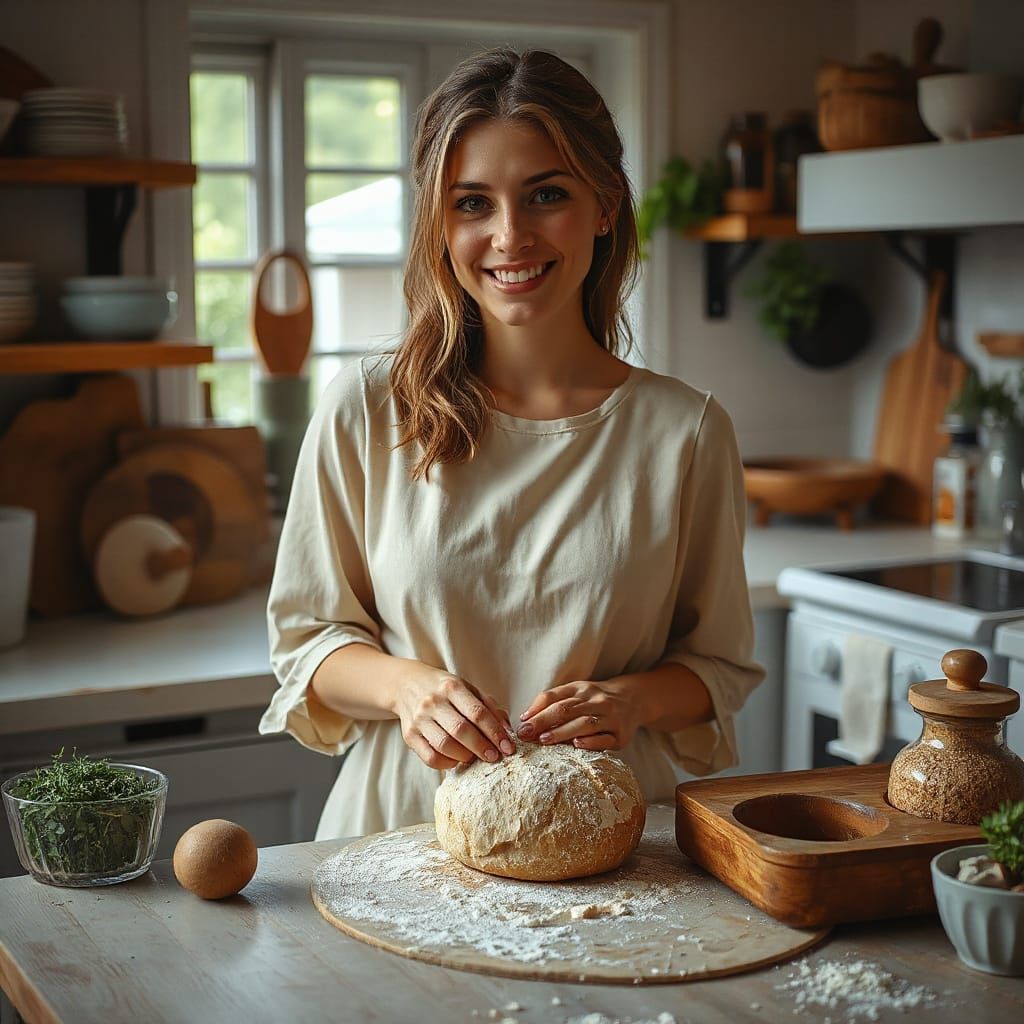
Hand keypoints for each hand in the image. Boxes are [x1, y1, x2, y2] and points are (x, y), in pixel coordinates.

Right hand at [393, 666, 515, 770]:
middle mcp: (433, 702)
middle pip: (461, 730)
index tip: (508, 748)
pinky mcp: (409, 735)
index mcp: (452, 687)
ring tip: (475, 757)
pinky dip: (447, 763)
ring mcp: (419, 719)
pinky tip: (456, 759)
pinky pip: (430, 757)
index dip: (495, 732)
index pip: (477, 713)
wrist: (407, 684)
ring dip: (465, 756)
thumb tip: (507, 731)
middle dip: (482, 747)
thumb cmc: (445, 689)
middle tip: (494, 757)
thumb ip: (490, 707)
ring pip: (445, 746)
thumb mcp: (468, 688)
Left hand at [517, 680, 639, 750]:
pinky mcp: (621, 735)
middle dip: (544, 721)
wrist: (634, 699)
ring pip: (584, 723)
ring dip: (563, 732)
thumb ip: (551, 701)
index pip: (555, 697)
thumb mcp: (576, 692)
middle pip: (566, 710)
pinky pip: (605, 739)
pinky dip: (590, 742)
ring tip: (544, 740)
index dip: (537, 709)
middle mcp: (595, 701)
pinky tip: (576, 745)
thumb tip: (525, 717)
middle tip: (527, 734)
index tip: (522, 724)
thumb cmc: (595, 700)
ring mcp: (610, 717)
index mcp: (581, 689)